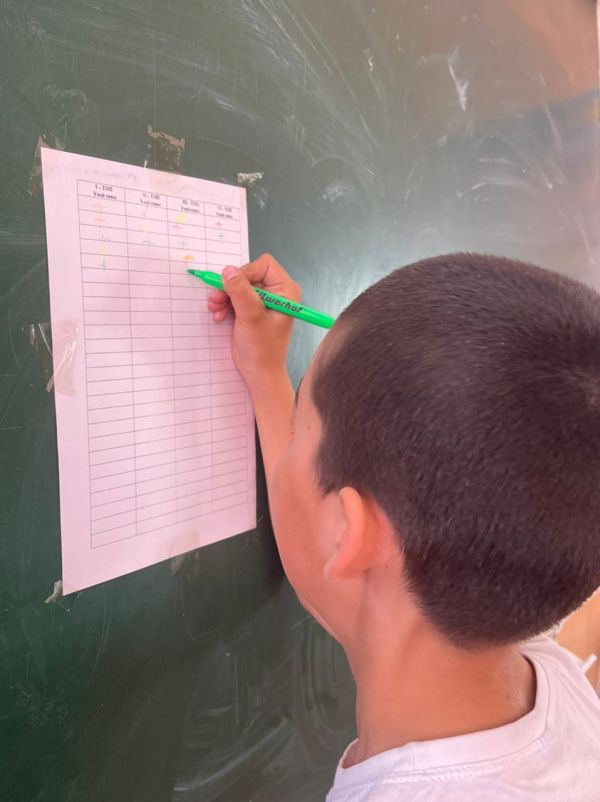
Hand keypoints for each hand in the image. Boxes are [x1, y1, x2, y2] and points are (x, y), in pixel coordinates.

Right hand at [207, 253, 300, 383]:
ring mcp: (262, 300)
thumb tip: (228, 270)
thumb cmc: (263, 348)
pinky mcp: (251, 308)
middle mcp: (276, 292)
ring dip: (224, 295)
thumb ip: (240, 292)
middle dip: (230, 287)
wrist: (259, 371)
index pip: (263, 265)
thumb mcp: (250, 317)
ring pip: (238, 285)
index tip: (232, 287)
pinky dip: (225, 303)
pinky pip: (235, 296)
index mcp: (285, 290)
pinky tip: (219, 315)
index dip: (245, 272)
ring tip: (215, 309)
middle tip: (216, 299)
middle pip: (248, 274)